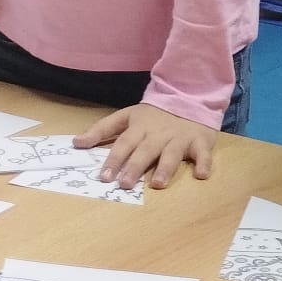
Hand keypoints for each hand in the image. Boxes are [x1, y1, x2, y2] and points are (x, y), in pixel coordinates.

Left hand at [76, 103, 215, 188]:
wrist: (190, 97)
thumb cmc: (154, 114)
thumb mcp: (127, 116)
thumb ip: (102, 129)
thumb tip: (76, 143)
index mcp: (140, 127)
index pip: (124, 143)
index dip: (114, 159)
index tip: (104, 176)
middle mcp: (159, 133)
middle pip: (145, 150)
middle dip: (135, 166)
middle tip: (124, 184)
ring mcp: (180, 137)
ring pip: (172, 153)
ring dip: (165, 168)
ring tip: (157, 184)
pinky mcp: (200, 141)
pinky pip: (203, 153)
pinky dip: (204, 163)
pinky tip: (202, 175)